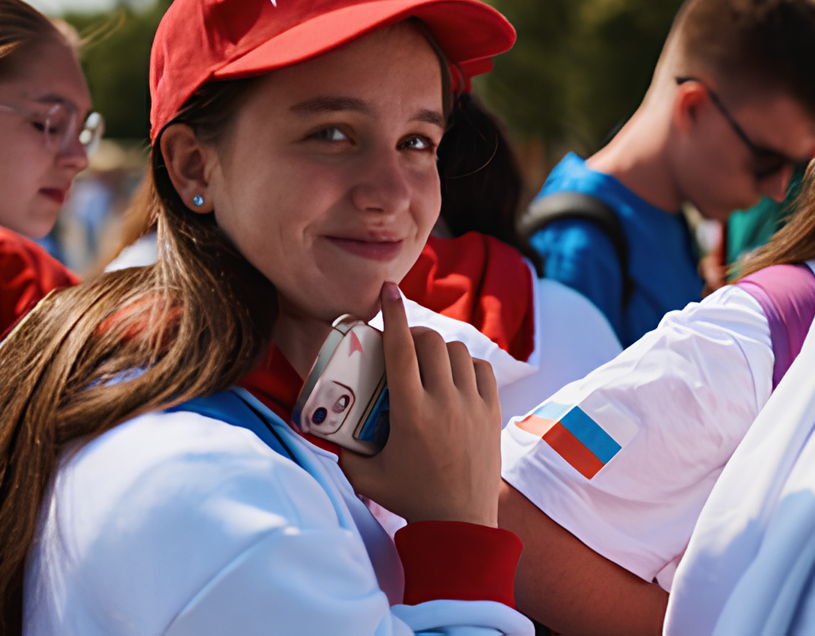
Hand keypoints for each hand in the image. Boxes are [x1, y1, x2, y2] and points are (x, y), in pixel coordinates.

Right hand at [339, 282, 500, 526]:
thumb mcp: (366, 477)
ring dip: (440, 349)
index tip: (387, 290)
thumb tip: (322, 428)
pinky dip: (467, 364)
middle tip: (402, 344)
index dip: (393, 313)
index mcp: (411, 413)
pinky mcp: (492, 413)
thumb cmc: (410, 499)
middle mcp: (444, 403)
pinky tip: (455, 375)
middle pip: (431, 342)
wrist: (461, 524)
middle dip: (414, 333)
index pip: (401, 349)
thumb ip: (342, 451)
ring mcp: (472, 406)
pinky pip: (482, 369)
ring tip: (428, 362)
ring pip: (458, 351)